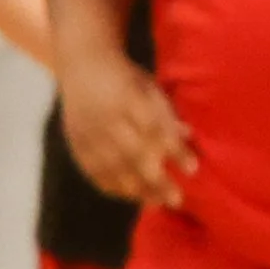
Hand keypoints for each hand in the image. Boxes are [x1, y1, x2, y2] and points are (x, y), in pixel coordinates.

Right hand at [57, 50, 194, 208]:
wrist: (83, 65)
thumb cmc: (125, 78)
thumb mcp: (150, 88)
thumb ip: (167, 114)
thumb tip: (189, 138)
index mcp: (129, 97)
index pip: (155, 129)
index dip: (174, 150)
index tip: (192, 169)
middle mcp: (107, 117)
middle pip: (134, 154)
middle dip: (157, 180)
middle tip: (176, 199)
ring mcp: (89, 132)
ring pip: (114, 167)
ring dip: (136, 189)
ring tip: (156, 203)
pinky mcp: (76, 142)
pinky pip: (93, 169)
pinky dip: (112, 186)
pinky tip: (129, 196)